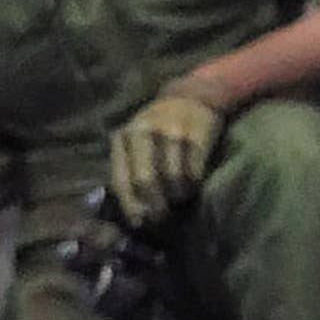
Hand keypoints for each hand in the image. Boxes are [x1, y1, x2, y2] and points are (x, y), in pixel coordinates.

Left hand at [107, 87, 224, 226]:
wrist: (191, 96)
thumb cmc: (159, 129)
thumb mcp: (137, 142)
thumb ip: (130, 169)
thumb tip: (135, 213)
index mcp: (124, 137)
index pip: (122, 179)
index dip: (131, 206)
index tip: (141, 224)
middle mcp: (143, 132)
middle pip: (146, 181)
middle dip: (155, 206)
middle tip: (163, 218)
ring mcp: (171, 131)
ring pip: (172, 179)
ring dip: (178, 195)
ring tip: (181, 196)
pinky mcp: (197, 134)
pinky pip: (194, 172)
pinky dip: (194, 184)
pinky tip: (193, 183)